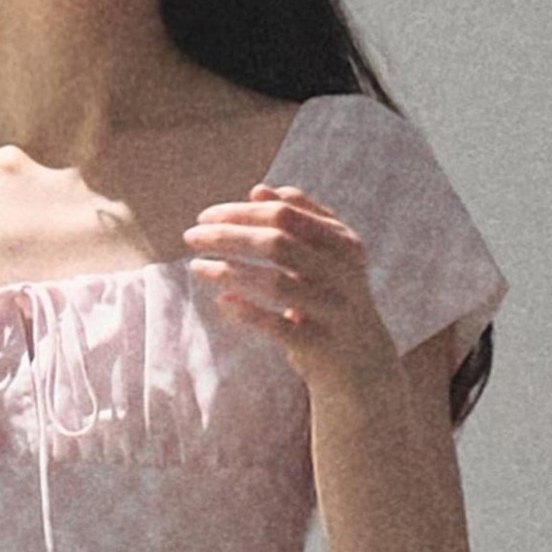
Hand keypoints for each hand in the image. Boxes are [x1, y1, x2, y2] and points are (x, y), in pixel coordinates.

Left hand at [183, 182, 399, 390]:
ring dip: (229, 273)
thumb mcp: (325, 255)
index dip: (240, 213)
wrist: (362, 361)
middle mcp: (343, 273)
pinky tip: (222, 303)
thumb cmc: (331, 298)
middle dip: (228, 237)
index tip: (204, 217)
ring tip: (196, 268)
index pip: (284, 215)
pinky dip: (248, 313)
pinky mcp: (320, 345)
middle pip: (277, 244)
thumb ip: (299, 220)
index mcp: (343, 243)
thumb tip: (258, 190)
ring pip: (276, 284)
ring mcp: (333, 310)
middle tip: (190, 237)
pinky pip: (279, 327)